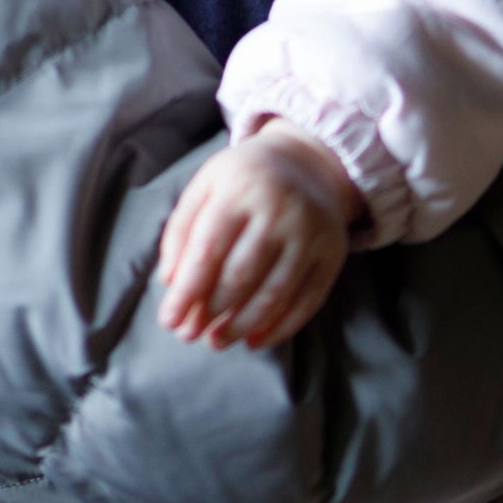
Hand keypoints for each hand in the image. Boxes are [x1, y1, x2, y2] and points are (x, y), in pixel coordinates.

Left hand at [154, 123, 360, 349]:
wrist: (307, 162)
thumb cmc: (243, 180)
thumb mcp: (205, 186)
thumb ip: (181, 230)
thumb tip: (171, 283)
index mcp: (240, 189)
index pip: (208, 250)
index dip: (187, 291)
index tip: (169, 321)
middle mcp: (279, 210)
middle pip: (240, 275)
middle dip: (211, 312)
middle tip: (190, 334)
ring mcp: (311, 234)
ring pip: (274, 294)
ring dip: (241, 326)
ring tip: (217, 340)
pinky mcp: (333, 254)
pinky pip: (306, 301)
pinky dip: (279, 328)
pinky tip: (254, 340)